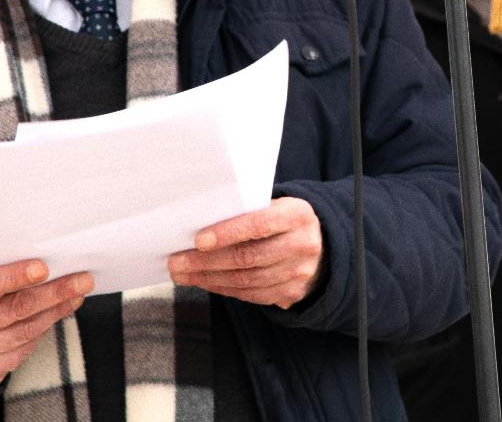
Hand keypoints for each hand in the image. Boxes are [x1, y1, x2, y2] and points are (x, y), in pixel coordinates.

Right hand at [0, 259, 92, 384]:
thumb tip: (34, 252)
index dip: (16, 276)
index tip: (44, 268)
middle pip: (16, 309)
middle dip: (55, 293)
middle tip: (83, 280)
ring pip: (26, 330)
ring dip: (57, 311)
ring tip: (77, 294)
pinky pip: (24, 348)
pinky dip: (44, 329)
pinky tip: (56, 314)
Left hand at [168, 197, 323, 307]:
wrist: (325, 244)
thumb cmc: (285, 220)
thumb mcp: (277, 206)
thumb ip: (248, 212)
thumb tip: (200, 226)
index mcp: (297, 215)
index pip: (259, 225)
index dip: (228, 233)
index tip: (198, 240)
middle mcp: (302, 245)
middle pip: (248, 257)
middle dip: (206, 261)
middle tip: (176, 262)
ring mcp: (299, 272)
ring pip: (246, 280)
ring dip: (209, 278)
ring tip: (183, 274)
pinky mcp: (292, 293)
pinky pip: (251, 295)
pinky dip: (224, 289)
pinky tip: (205, 282)